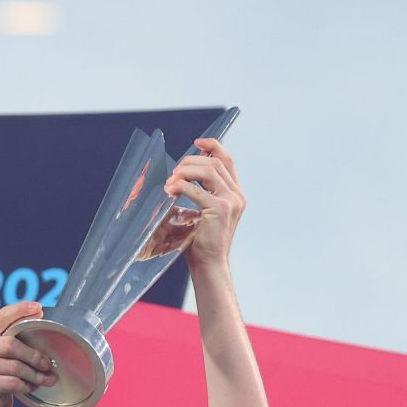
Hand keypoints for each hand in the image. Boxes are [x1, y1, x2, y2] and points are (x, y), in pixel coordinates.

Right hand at [0, 301, 54, 406]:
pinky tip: (30, 388)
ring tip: (45, 379)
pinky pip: (12, 382)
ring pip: (14, 366)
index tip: (39, 308)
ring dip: (34, 375)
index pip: (2, 316)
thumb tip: (41, 321)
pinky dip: (26, 386)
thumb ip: (14, 339)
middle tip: (47, 364)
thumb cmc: (0, 376)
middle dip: (34, 355)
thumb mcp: (4, 354)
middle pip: (10, 344)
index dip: (20, 310)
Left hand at [164, 138, 245, 268]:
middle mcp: (237, 195)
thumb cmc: (201, 240)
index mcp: (235, 193)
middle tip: (174, 171)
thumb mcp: (203, 210)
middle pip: (215, 162)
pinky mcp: (220, 210)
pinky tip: (170, 191)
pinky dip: (181, 187)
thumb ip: (200, 190)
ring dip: (186, 171)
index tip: (196, 142)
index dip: (213, 145)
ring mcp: (231, 202)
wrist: (208, 263)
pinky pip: (197, 190)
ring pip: (209, 171)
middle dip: (191, 161)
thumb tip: (181, 172)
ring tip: (171, 181)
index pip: (227, 160)